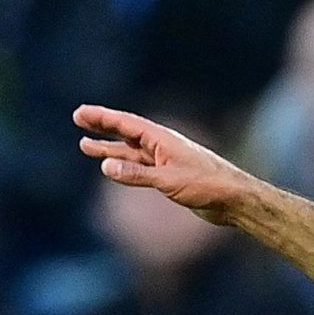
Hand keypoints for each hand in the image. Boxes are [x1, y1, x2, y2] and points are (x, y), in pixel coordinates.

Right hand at [75, 105, 254, 220]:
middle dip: (102, 127)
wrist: (235, 200)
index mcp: (162, 139)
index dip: (102, 118)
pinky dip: (125, 167)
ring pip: (131, 153)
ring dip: (109, 150)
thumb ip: (137, 174)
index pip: (126, 124)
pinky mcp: (172, 177)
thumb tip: (106, 167)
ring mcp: (167, 161)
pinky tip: (114, 168)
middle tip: (78, 120)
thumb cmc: (207, 185)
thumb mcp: (168, 180)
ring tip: (85, 147)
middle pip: (126, 133)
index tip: (80, 114)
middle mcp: (162, 146)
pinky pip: (141, 168)